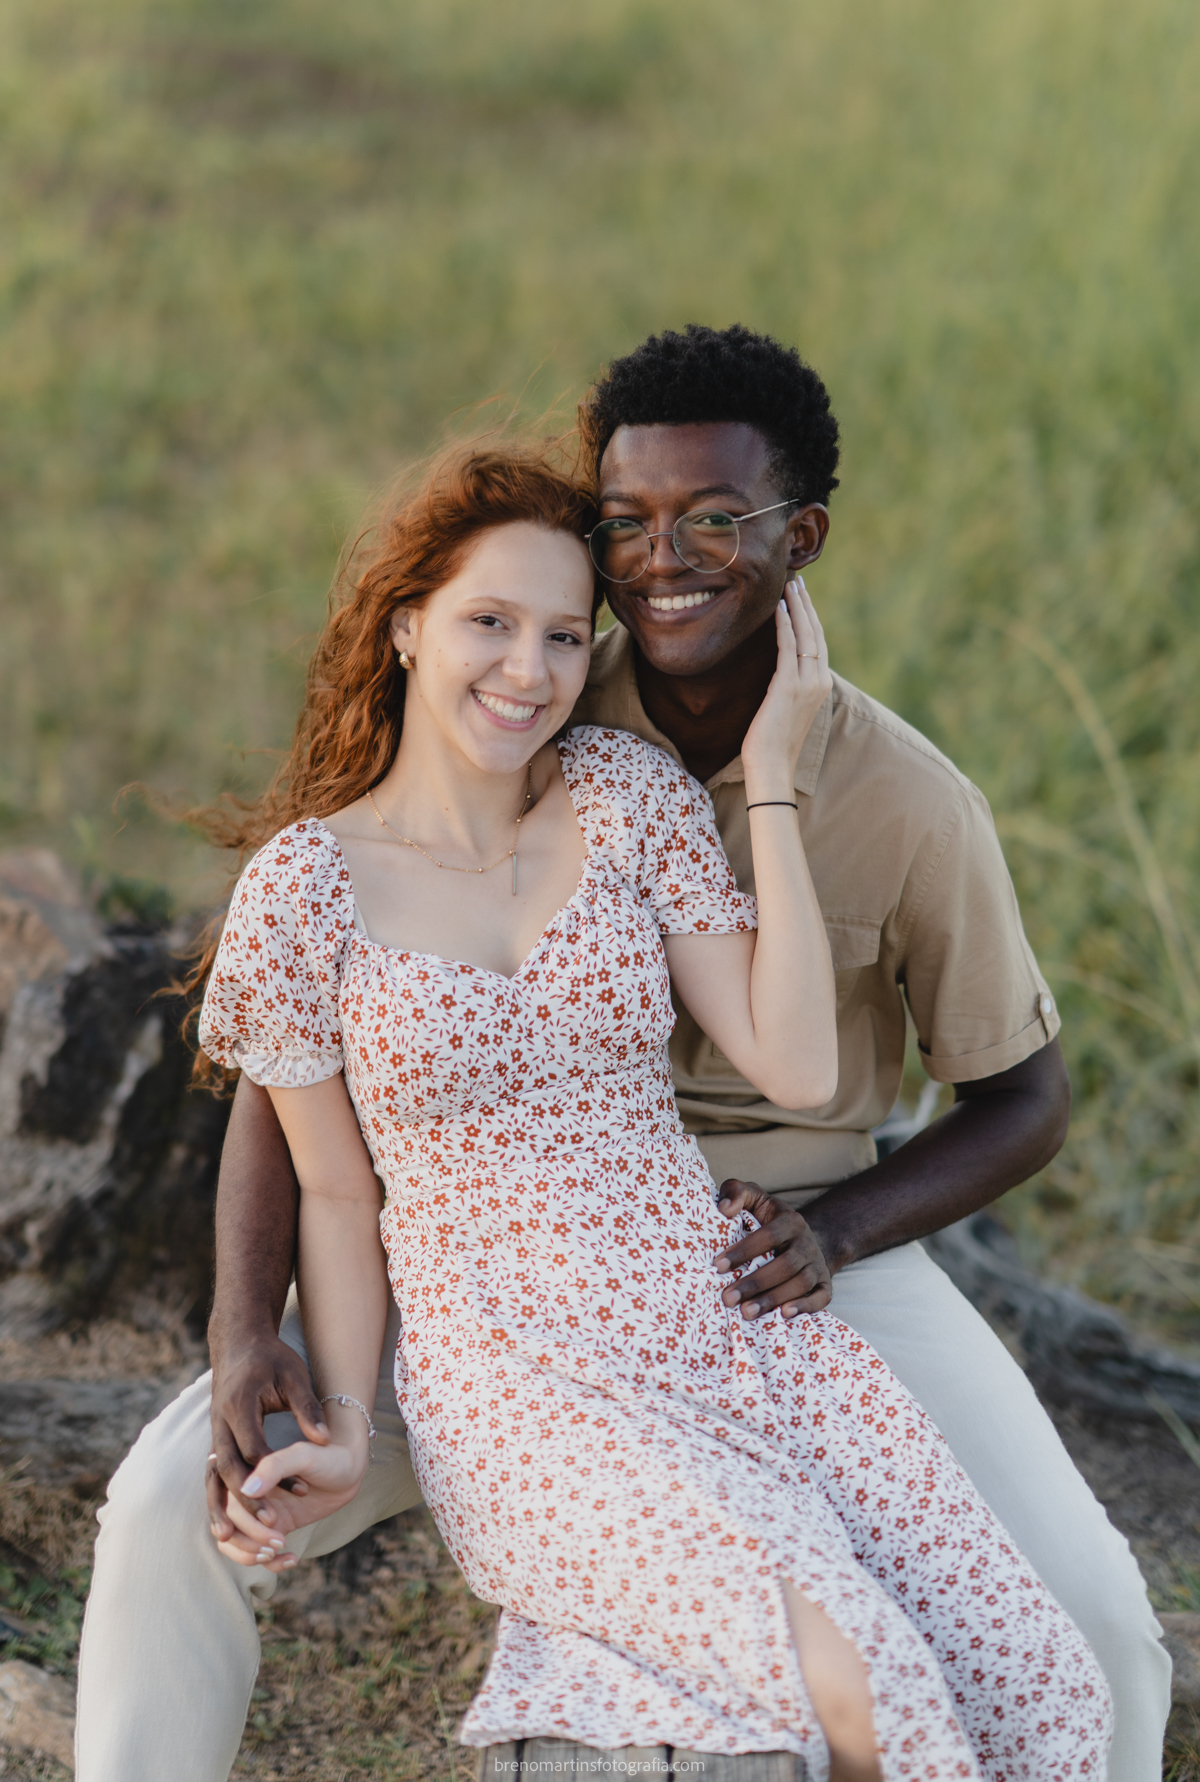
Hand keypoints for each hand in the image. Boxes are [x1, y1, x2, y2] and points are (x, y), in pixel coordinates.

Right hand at [206, 1330, 330, 1543]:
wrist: (239, 1343)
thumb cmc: (271, 1358)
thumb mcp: (293, 1375)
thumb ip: (307, 1407)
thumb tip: (326, 1439)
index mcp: (240, 1405)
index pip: (254, 1448)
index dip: (276, 1472)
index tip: (300, 1489)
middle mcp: (221, 1422)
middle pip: (227, 1468)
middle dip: (245, 1499)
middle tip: (268, 1524)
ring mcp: (214, 1432)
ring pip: (212, 1476)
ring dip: (220, 1506)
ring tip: (229, 1538)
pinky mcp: (216, 1439)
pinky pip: (212, 1474)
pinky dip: (217, 1498)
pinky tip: (224, 1523)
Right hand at [217, 1435, 367, 1572]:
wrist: (349, 1470)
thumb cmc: (327, 1456)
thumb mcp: (304, 1456)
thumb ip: (275, 1467)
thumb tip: (246, 1490)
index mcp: (246, 1469)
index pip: (227, 1501)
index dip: (245, 1516)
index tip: (273, 1521)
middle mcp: (246, 1492)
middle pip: (228, 1525)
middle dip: (250, 1539)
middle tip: (278, 1542)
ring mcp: (256, 1512)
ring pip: (232, 1543)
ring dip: (250, 1555)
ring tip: (277, 1552)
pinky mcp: (270, 1528)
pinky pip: (256, 1553)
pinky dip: (270, 1563)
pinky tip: (293, 1558)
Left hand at [714, 1179, 832, 1318]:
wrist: (802, 1239)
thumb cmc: (767, 1220)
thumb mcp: (753, 1198)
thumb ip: (736, 1192)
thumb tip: (725, 1209)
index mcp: (790, 1221)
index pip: (769, 1235)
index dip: (745, 1251)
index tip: (719, 1265)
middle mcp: (807, 1243)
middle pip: (785, 1265)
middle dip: (755, 1283)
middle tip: (728, 1298)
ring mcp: (817, 1265)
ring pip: (800, 1284)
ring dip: (773, 1299)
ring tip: (746, 1312)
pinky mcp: (824, 1285)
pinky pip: (821, 1298)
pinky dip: (805, 1307)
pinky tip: (783, 1315)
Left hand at [740, 578, 830, 796]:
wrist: (772, 766)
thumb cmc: (773, 742)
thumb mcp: (786, 707)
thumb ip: (789, 685)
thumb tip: (779, 669)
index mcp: (822, 686)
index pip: (818, 643)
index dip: (811, 618)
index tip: (801, 597)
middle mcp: (820, 681)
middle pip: (815, 634)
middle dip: (806, 606)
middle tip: (797, 582)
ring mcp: (807, 683)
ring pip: (806, 636)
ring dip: (797, 608)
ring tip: (789, 587)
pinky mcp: (789, 686)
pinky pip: (788, 648)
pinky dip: (784, 626)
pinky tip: (779, 609)